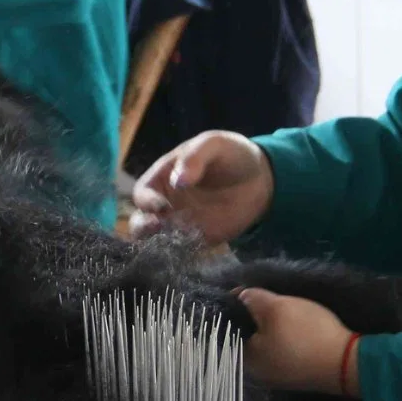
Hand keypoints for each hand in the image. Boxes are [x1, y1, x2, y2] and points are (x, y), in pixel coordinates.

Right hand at [132, 132, 272, 243]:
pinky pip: (181, 252)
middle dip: (144, 228)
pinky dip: (181, 255)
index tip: (162, 205)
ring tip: (175, 242)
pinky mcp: (197, 241)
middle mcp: (166, 204)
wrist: (260, 180)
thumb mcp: (214, 145)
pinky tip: (192, 251)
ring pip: (156, 241)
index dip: (146, 200)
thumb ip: (195, 157)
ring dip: (159, 244)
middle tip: (160, 228)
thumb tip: (178, 182)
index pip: (142, 193)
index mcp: (163, 177)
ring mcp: (180, 224)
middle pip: (140, 221)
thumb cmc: (231, 155)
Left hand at [236, 289, 356, 395]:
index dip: (238, 307)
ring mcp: (280, 377)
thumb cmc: (305, 334)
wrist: (346, 362)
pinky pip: (286, 351)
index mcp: (246, 360)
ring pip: (270, 344)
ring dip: (275, 328)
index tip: (248, 292)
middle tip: (268, 298)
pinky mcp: (299, 375)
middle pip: (251, 337)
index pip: (231, 329)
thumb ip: (254, 299)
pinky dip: (289, 339)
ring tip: (286, 310)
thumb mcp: (276, 307)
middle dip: (258, 318)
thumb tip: (240, 296)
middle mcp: (258, 374)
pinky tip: (299, 327)